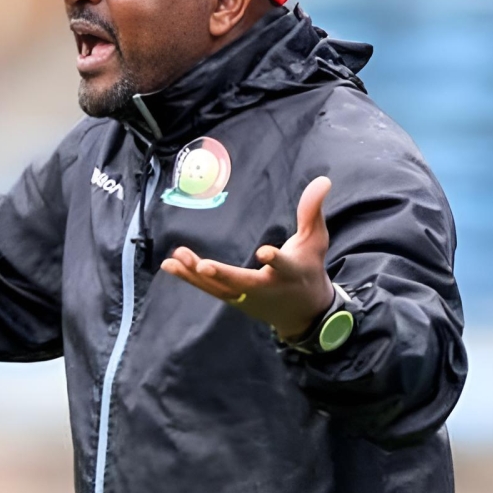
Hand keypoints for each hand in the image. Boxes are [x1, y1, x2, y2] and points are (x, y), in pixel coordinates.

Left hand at [161, 176, 336, 338]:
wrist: (304, 313)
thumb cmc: (309, 269)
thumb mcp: (316, 241)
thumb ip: (313, 211)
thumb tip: (323, 179)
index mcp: (290, 272)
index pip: (283, 264)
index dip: (275, 259)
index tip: (263, 252)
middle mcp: (266, 288)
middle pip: (242, 283)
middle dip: (223, 275)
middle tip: (202, 265)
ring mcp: (247, 297)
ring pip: (219, 288)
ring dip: (196, 275)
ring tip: (175, 258)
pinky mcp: (233, 300)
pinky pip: (209, 289)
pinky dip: (190, 278)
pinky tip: (170, 264)